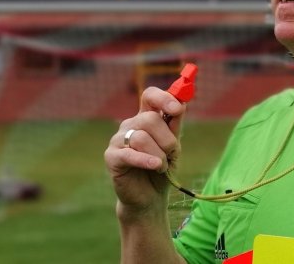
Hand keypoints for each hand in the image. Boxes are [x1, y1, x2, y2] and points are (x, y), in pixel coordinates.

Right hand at [105, 86, 185, 217]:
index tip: (177, 109)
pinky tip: (155, 166)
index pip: (150, 96)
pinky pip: (130, 154)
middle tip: (171, 154)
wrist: (149, 198)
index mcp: (145, 118)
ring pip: (141, 138)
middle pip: (149, 119)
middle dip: (167, 139)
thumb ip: (174, 125)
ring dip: (159, 155)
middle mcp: (130, 125)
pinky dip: (146, 160)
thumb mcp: (173, 147)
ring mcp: (118, 140)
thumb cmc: (161, 169)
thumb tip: (181, 103)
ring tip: (160, 166)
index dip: (163, 99)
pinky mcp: (112, 157)